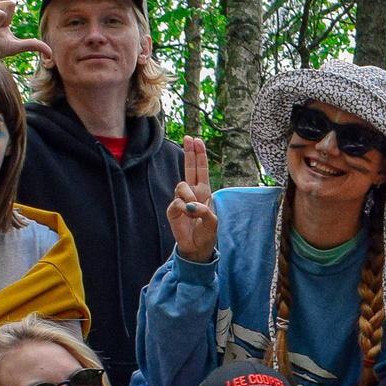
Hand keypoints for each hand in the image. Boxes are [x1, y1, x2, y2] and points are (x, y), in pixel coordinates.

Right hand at [168, 136, 217, 261]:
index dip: (199, 155)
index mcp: (204, 192)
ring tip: (194, 210)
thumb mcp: (213, 222)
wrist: (197, 248)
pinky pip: (177, 202)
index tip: (197, 140)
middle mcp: (192, 193)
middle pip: (190, 168)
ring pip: (182, 186)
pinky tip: (188, 214)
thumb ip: (206, 211)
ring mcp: (181, 200)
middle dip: (190, 152)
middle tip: (189, 137)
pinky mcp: (173, 210)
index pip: (201, 170)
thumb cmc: (206, 234)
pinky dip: (184, 208)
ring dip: (190, 196)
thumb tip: (192, 205)